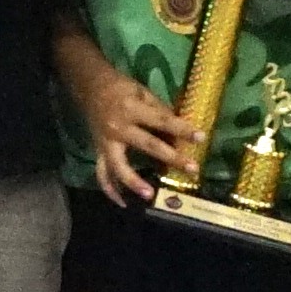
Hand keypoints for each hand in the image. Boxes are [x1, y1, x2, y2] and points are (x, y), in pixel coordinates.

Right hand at [71, 57, 191, 197]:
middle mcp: (119, 128)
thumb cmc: (121, 88)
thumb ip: (160, 111)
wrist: (89, 87)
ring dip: (133, 182)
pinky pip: (103, 175)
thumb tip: (180, 130)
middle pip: (148, 145)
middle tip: (192, 169)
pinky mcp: (99, 152)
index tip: (201, 138)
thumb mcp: (142, 92)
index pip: (162, 120)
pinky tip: (124, 203)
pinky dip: (111, 190)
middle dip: (172, 158)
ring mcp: (107, 143)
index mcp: (132, 109)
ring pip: (119, 166)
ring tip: (149, 194)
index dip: (182, 129)